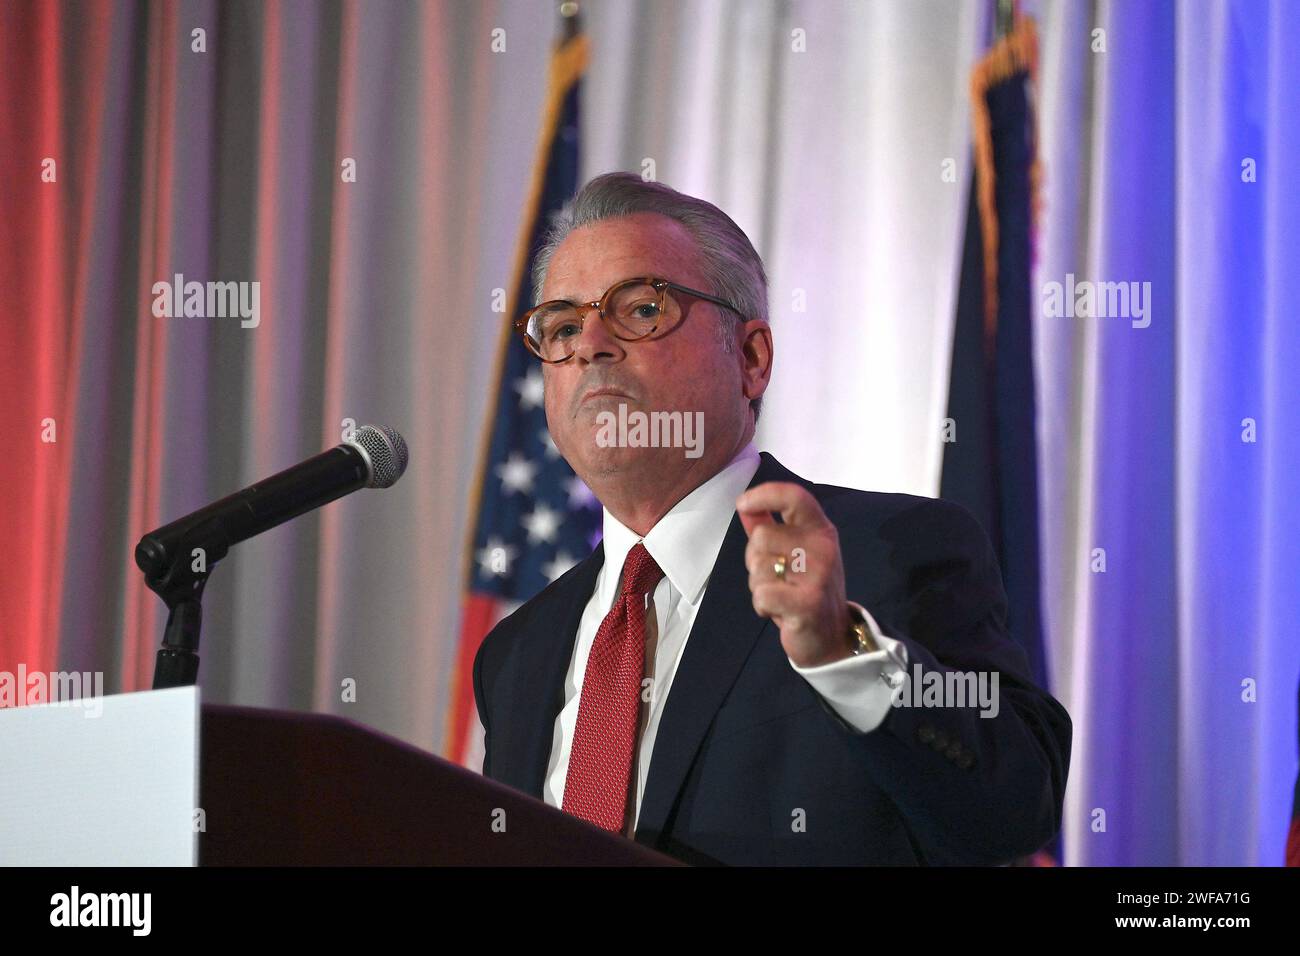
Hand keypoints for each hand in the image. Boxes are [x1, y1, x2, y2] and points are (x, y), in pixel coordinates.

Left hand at [736, 481, 852, 667]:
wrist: (831, 637)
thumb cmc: (806, 590)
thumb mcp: (792, 554)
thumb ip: (768, 527)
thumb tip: (744, 505)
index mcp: (820, 530)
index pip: (794, 496)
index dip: (764, 494)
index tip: (742, 503)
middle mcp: (822, 546)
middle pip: (762, 536)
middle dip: (754, 559)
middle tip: (774, 577)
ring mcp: (818, 574)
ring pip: (758, 566)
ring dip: (758, 585)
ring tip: (780, 595)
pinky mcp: (808, 602)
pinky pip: (762, 593)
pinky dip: (762, 605)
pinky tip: (778, 611)